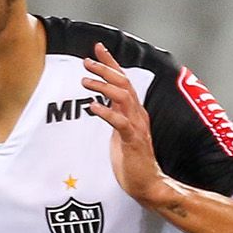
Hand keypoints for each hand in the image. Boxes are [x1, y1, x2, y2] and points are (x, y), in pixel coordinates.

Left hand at [83, 42, 166, 204]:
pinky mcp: (133, 141)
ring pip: (123, 97)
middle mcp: (138, 114)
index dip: (111, 62)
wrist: (148, 184)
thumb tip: (102, 100)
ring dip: (103, 86)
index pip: (123, 80)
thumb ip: (116, 114)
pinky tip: (93, 107)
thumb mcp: (121, 132)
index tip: (97, 48)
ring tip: (85, 81)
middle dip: (105, 68)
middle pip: (123, 82)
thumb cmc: (133, 160)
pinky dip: (106, 112)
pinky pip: (120, 122)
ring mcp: (137, 126)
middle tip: (85, 62)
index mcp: (135, 111)